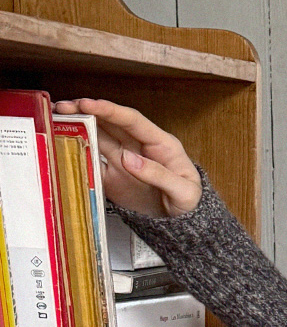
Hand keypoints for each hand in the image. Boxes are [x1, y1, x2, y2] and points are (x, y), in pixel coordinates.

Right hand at [52, 97, 201, 218]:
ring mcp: (123, 160)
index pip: (132, 120)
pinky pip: (92, 163)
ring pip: (97, 138)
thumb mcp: (183, 191)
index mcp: (160, 143)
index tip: (89, 104)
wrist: (182, 222)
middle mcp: (138, 147)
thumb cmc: (189, 201)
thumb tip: (130, 159)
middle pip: (110, 123)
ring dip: (78, 128)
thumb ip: (158, 174)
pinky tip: (63, 149)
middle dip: (86, 112)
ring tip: (56, 120)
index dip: (110, 110)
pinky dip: (77, 155)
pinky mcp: (113, 177)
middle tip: (63, 107)